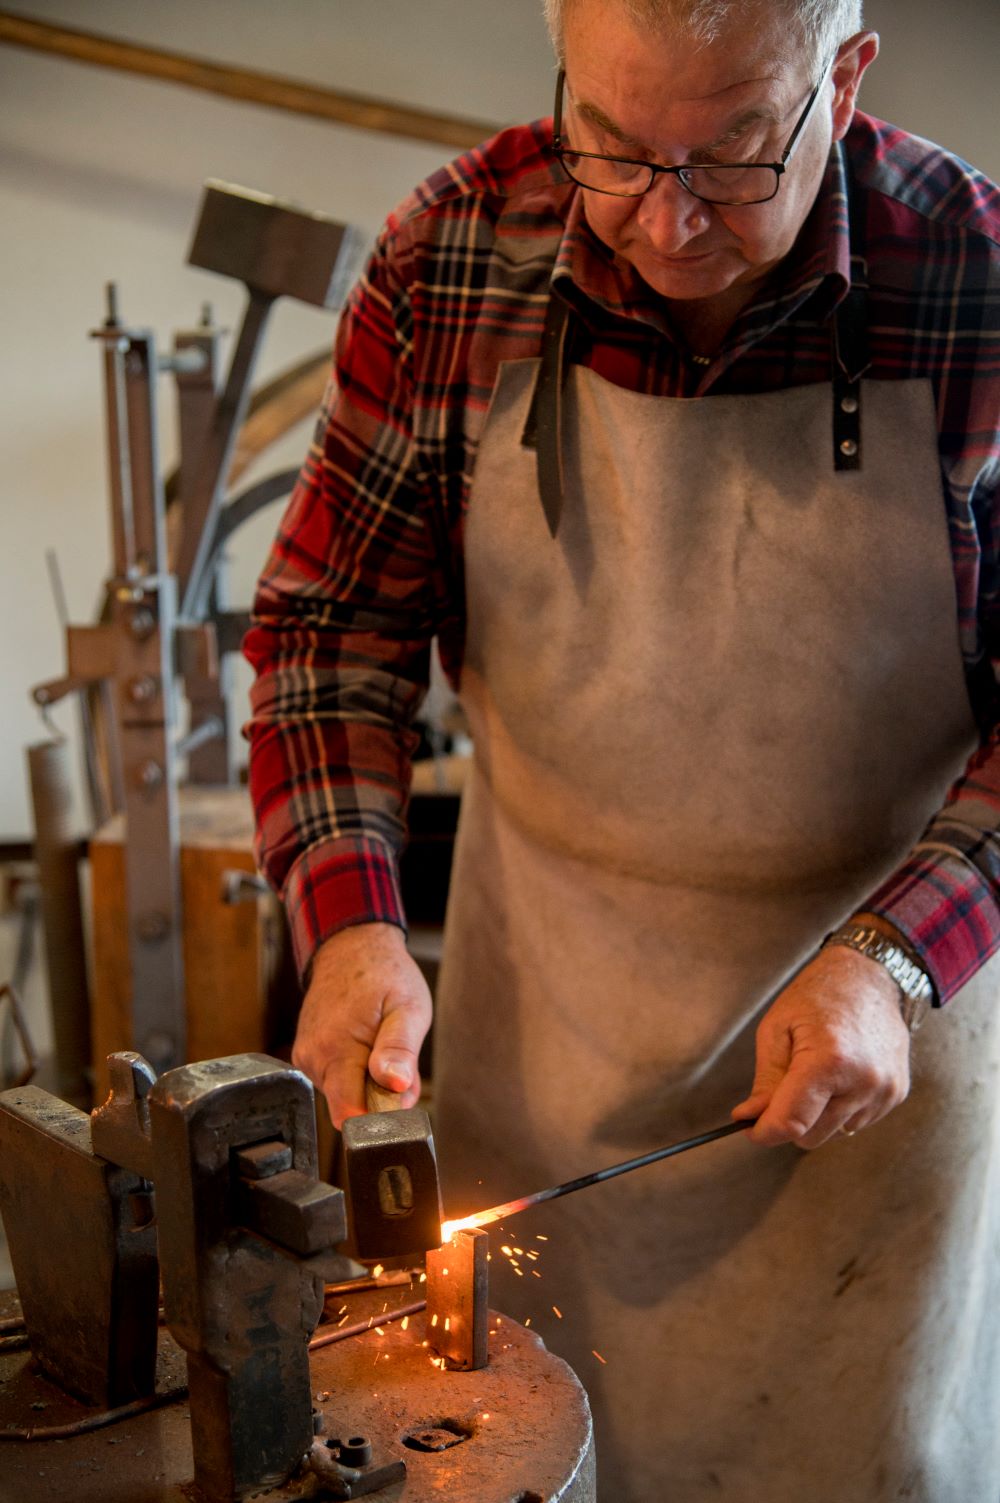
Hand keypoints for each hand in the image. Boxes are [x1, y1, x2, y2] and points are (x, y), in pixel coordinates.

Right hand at [291, 923, 432, 1128]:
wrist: (351, 948)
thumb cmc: (384, 974)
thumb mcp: (409, 1008)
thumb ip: (401, 1050)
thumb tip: (394, 1086)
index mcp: (336, 1049)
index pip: (350, 1114)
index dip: (379, 1114)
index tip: (397, 1091)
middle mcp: (313, 1058)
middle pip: (350, 1107)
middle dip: (379, 1096)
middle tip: (396, 1058)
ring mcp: (307, 1057)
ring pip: (344, 1095)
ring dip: (369, 1082)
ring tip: (379, 1044)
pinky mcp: (307, 1055)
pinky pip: (336, 1080)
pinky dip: (356, 1071)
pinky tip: (365, 1044)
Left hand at [731, 944, 911, 1148]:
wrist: (870, 976)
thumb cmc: (818, 996)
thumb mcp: (777, 1029)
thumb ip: (765, 1081)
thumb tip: (750, 1118)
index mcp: (829, 1061)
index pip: (791, 1122)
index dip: (764, 1132)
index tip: (749, 1128)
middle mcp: (863, 1081)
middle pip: (811, 1136)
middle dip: (789, 1120)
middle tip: (781, 1089)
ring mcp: (885, 1090)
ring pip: (833, 1132)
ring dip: (818, 1114)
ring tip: (818, 1071)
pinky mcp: (896, 1093)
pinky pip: (856, 1121)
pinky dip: (841, 1107)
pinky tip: (841, 1074)